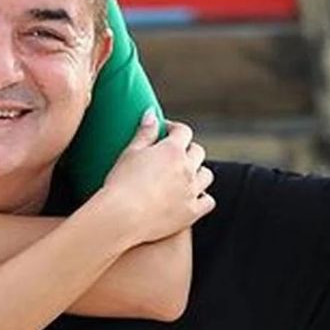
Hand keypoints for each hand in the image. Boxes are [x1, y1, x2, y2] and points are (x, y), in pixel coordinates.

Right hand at [90, 112, 213, 247]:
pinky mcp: (192, 212)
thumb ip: (144, 132)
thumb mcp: (130, 153)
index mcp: (172, 150)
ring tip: (184, 175)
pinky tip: (191, 197)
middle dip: (187, 150)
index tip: (166, 131)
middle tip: (173, 155)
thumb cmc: (120, 183)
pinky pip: (208, 201)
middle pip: (198, 152)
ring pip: (206, 175)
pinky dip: (202, 197)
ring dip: (198, 172)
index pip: (183, 131)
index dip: (174, 129)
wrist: (122, 216)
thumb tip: (152, 113)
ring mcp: (192, 191)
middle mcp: (187, 168)